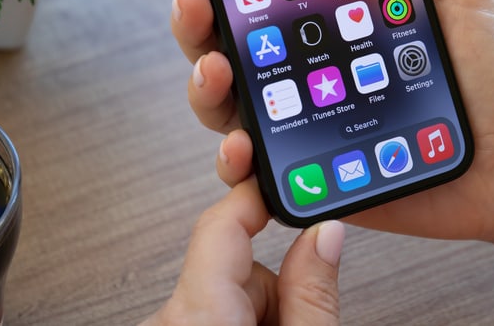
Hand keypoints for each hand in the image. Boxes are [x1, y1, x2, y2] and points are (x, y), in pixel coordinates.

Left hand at [141, 180, 342, 324]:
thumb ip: (313, 295)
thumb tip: (325, 235)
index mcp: (198, 316)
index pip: (223, 221)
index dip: (261, 194)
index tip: (297, 181)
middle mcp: (169, 321)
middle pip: (235, 266)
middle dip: (276, 288)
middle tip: (301, 320)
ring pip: (226, 294)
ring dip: (260, 314)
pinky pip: (212, 315)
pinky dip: (239, 325)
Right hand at [146, 0, 493, 241]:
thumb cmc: (491, 75)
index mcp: (327, 17)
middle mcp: (304, 65)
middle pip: (223, 37)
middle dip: (192, 14)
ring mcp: (302, 118)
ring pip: (224, 102)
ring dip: (201, 82)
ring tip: (214, 66)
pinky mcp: (310, 172)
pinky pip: (254, 170)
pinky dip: (233, 161)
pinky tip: (241, 146)